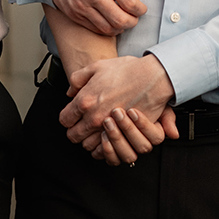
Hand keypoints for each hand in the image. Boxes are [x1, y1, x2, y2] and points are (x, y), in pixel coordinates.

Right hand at [50, 0, 146, 35]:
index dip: (140, 10)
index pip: (131, 3)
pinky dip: (106, 29)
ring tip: (122, 22)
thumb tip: (135, 2)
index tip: (141, 9)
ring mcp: (83, 6)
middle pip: (121, 20)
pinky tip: (109, 23)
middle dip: (132, 22)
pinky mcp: (75, 14)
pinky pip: (96, 29)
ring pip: (108, 29)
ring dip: (120, 28)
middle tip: (133, 19)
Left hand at [61, 55, 176, 151]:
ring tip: (95, 132)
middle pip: (73, 136)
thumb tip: (70, 92)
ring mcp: (110, 128)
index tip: (73, 116)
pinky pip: (107, 152)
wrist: (153, 76)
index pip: (64, 120)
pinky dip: (105, 149)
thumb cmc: (128, 70)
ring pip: (88, 146)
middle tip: (82, 125)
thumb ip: (78, 79)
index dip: (68, 118)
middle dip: (75, 131)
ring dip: (89, 141)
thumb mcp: (97, 66)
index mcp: (85, 101)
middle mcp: (95, 117)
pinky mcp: (124, 135)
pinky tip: (107, 139)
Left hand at [82, 100, 179, 167]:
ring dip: (117, 139)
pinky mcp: (113, 156)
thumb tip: (173, 134)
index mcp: (153, 134)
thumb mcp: (152, 102)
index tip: (132, 111)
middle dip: (128, 129)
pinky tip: (103, 135)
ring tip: (108, 122)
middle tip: (116, 113)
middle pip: (142, 147)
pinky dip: (107, 150)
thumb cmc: (133, 101)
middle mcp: (141, 145)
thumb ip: (165, 115)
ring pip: (128, 156)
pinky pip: (112, 161)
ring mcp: (128, 152)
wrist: (111, 103)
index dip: (144, 125)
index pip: (156, 137)